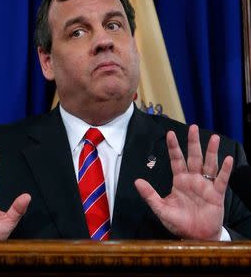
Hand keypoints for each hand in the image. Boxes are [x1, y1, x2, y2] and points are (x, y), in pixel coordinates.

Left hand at [135, 125, 232, 239]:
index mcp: (179, 180)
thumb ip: (150, 195)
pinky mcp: (216, 194)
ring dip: (211, 151)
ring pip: (209, 164)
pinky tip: (227, 158)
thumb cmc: (178, 222)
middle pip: (193, 157)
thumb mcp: (161, 208)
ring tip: (214, 138)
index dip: (173, 147)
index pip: (176, 160)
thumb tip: (137, 181)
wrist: (195, 236)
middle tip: (194, 127)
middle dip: (193, 142)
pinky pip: (221, 180)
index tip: (170, 133)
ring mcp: (205, 185)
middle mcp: (193, 179)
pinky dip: (224, 169)